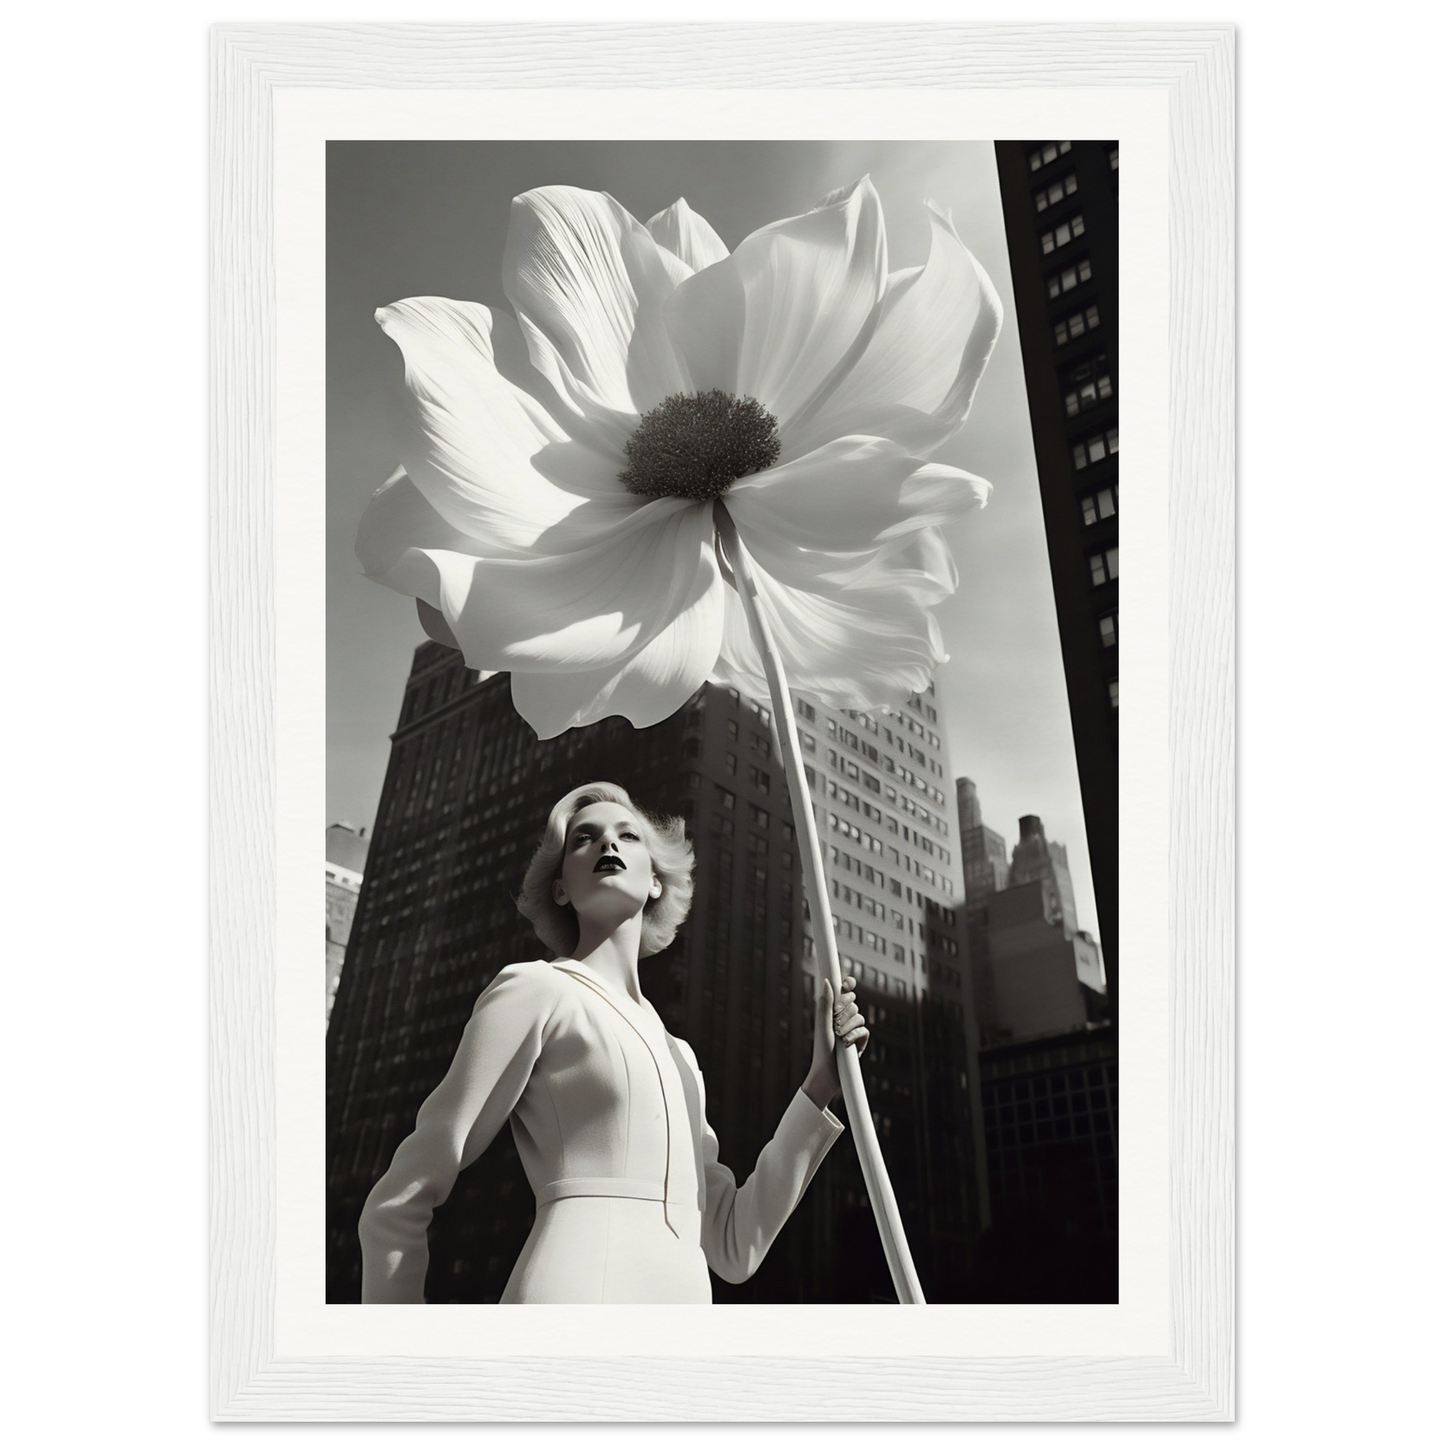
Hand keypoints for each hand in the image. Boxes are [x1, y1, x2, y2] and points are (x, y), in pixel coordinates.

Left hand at [802, 974, 868, 1108]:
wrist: (827, 1074)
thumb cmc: (821, 1049)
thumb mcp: (823, 1025)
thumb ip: (826, 1003)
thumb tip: (827, 981)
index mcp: (832, 1011)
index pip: (843, 993)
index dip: (847, 986)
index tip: (847, 984)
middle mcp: (843, 1018)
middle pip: (853, 1002)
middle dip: (845, 1009)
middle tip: (835, 1018)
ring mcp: (853, 1029)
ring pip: (859, 1016)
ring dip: (848, 1025)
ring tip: (839, 1036)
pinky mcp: (861, 1041)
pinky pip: (865, 1030)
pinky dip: (856, 1035)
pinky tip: (847, 1043)